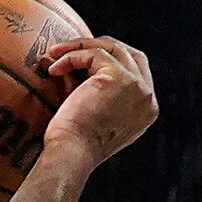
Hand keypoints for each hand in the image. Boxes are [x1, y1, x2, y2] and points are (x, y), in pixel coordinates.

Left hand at [39, 37, 157, 163]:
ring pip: (112, 48)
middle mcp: (147, 97)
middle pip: (128, 54)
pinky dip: (72, 56)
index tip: (81, 62)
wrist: (71, 155)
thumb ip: (102, 97)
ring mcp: (137, 86)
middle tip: (69, 50)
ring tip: (55, 53)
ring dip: (81, 46)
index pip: (135, 71)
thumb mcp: (97, 119)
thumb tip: (80, 70)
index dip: (109, 60)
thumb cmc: (74, 145)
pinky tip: (54, 68)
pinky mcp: (119, 78)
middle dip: (99, 47)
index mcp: (146, 109)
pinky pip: (94, 54)